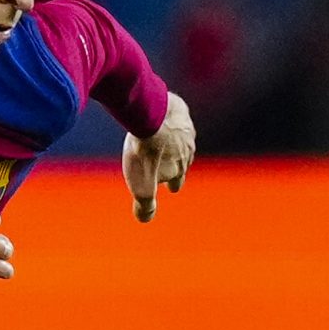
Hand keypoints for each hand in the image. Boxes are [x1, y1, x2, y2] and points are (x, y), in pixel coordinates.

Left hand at [123, 91, 195, 221]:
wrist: (151, 113)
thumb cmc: (145, 151)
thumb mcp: (141, 185)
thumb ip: (145, 205)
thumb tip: (144, 219)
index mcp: (179, 168)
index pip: (177, 180)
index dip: (173, 184)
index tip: (172, 187)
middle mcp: (187, 149)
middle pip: (183, 159)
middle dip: (178, 164)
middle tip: (174, 166)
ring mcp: (185, 128)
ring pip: (182, 139)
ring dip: (176, 142)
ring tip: (170, 143)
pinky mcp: (179, 110)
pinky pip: (177, 118)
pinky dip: (172, 121)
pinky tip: (166, 119)